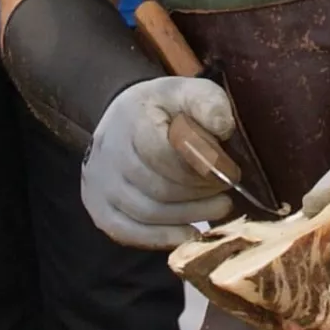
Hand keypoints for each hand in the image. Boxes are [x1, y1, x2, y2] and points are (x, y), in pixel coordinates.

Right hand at [82, 78, 234, 248]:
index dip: (203, 168)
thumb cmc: (170, 109)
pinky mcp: (97, 205)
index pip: (164, 153)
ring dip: (190, 216)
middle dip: (201, 193)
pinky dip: (161, 237)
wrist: (126, 119)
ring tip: (220, 207)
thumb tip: (223, 128)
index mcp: (131, 116)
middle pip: (158, 186)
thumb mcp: (194, 92)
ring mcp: (98, 181)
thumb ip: (210, 104)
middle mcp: (107, 150)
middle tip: (228, 192)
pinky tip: (190, 233)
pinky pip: (126, 231)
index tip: (232, 172)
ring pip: (147, 212)